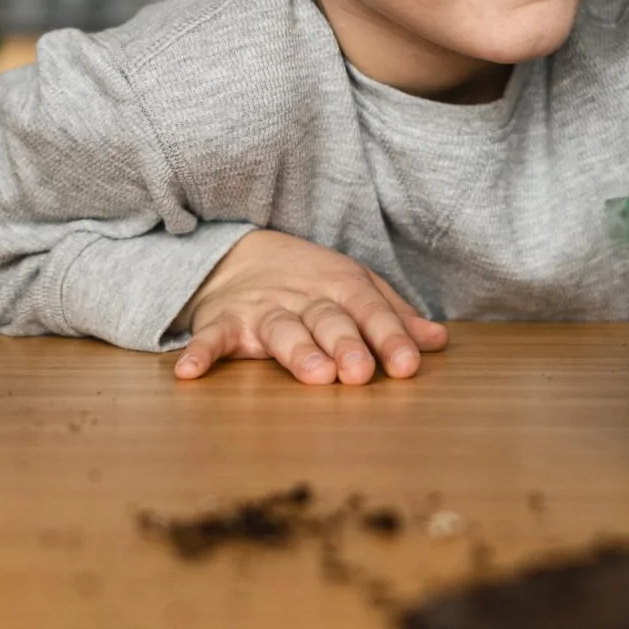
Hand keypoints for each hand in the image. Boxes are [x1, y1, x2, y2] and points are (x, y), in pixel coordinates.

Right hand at [171, 229, 448, 383]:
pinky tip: (190, 373)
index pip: (371, 311)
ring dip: (297, 351)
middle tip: (360, 373)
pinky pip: (211, 337)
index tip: (408, 366)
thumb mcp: (356, 289)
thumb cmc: (310, 282)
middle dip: (346, 345)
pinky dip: (200, 352)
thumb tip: (438, 342)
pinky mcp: (225, 321)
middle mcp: (304, 297)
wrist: (239, 253)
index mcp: (341, 286)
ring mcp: (263, 308)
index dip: (390, 338)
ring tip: (314, 374)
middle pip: (329, 320)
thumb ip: (393, 317)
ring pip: (282, 329)